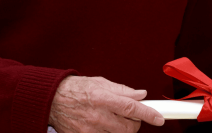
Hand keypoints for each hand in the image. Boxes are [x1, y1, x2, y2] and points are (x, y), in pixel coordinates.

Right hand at [49, 76, 164, 132]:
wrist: (51, 100)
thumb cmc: (75, 89)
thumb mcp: (101, 83)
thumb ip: (123, 90)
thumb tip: (141, 94)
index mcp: (103, 98)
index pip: (132, 107)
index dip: (148, 114)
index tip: (159, 118)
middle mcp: (97, 116)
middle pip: (129, 127)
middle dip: (134, 122)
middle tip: (130, 115)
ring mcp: (90, 130)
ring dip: (122, 129)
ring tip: (113, 118)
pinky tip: (103, 125)